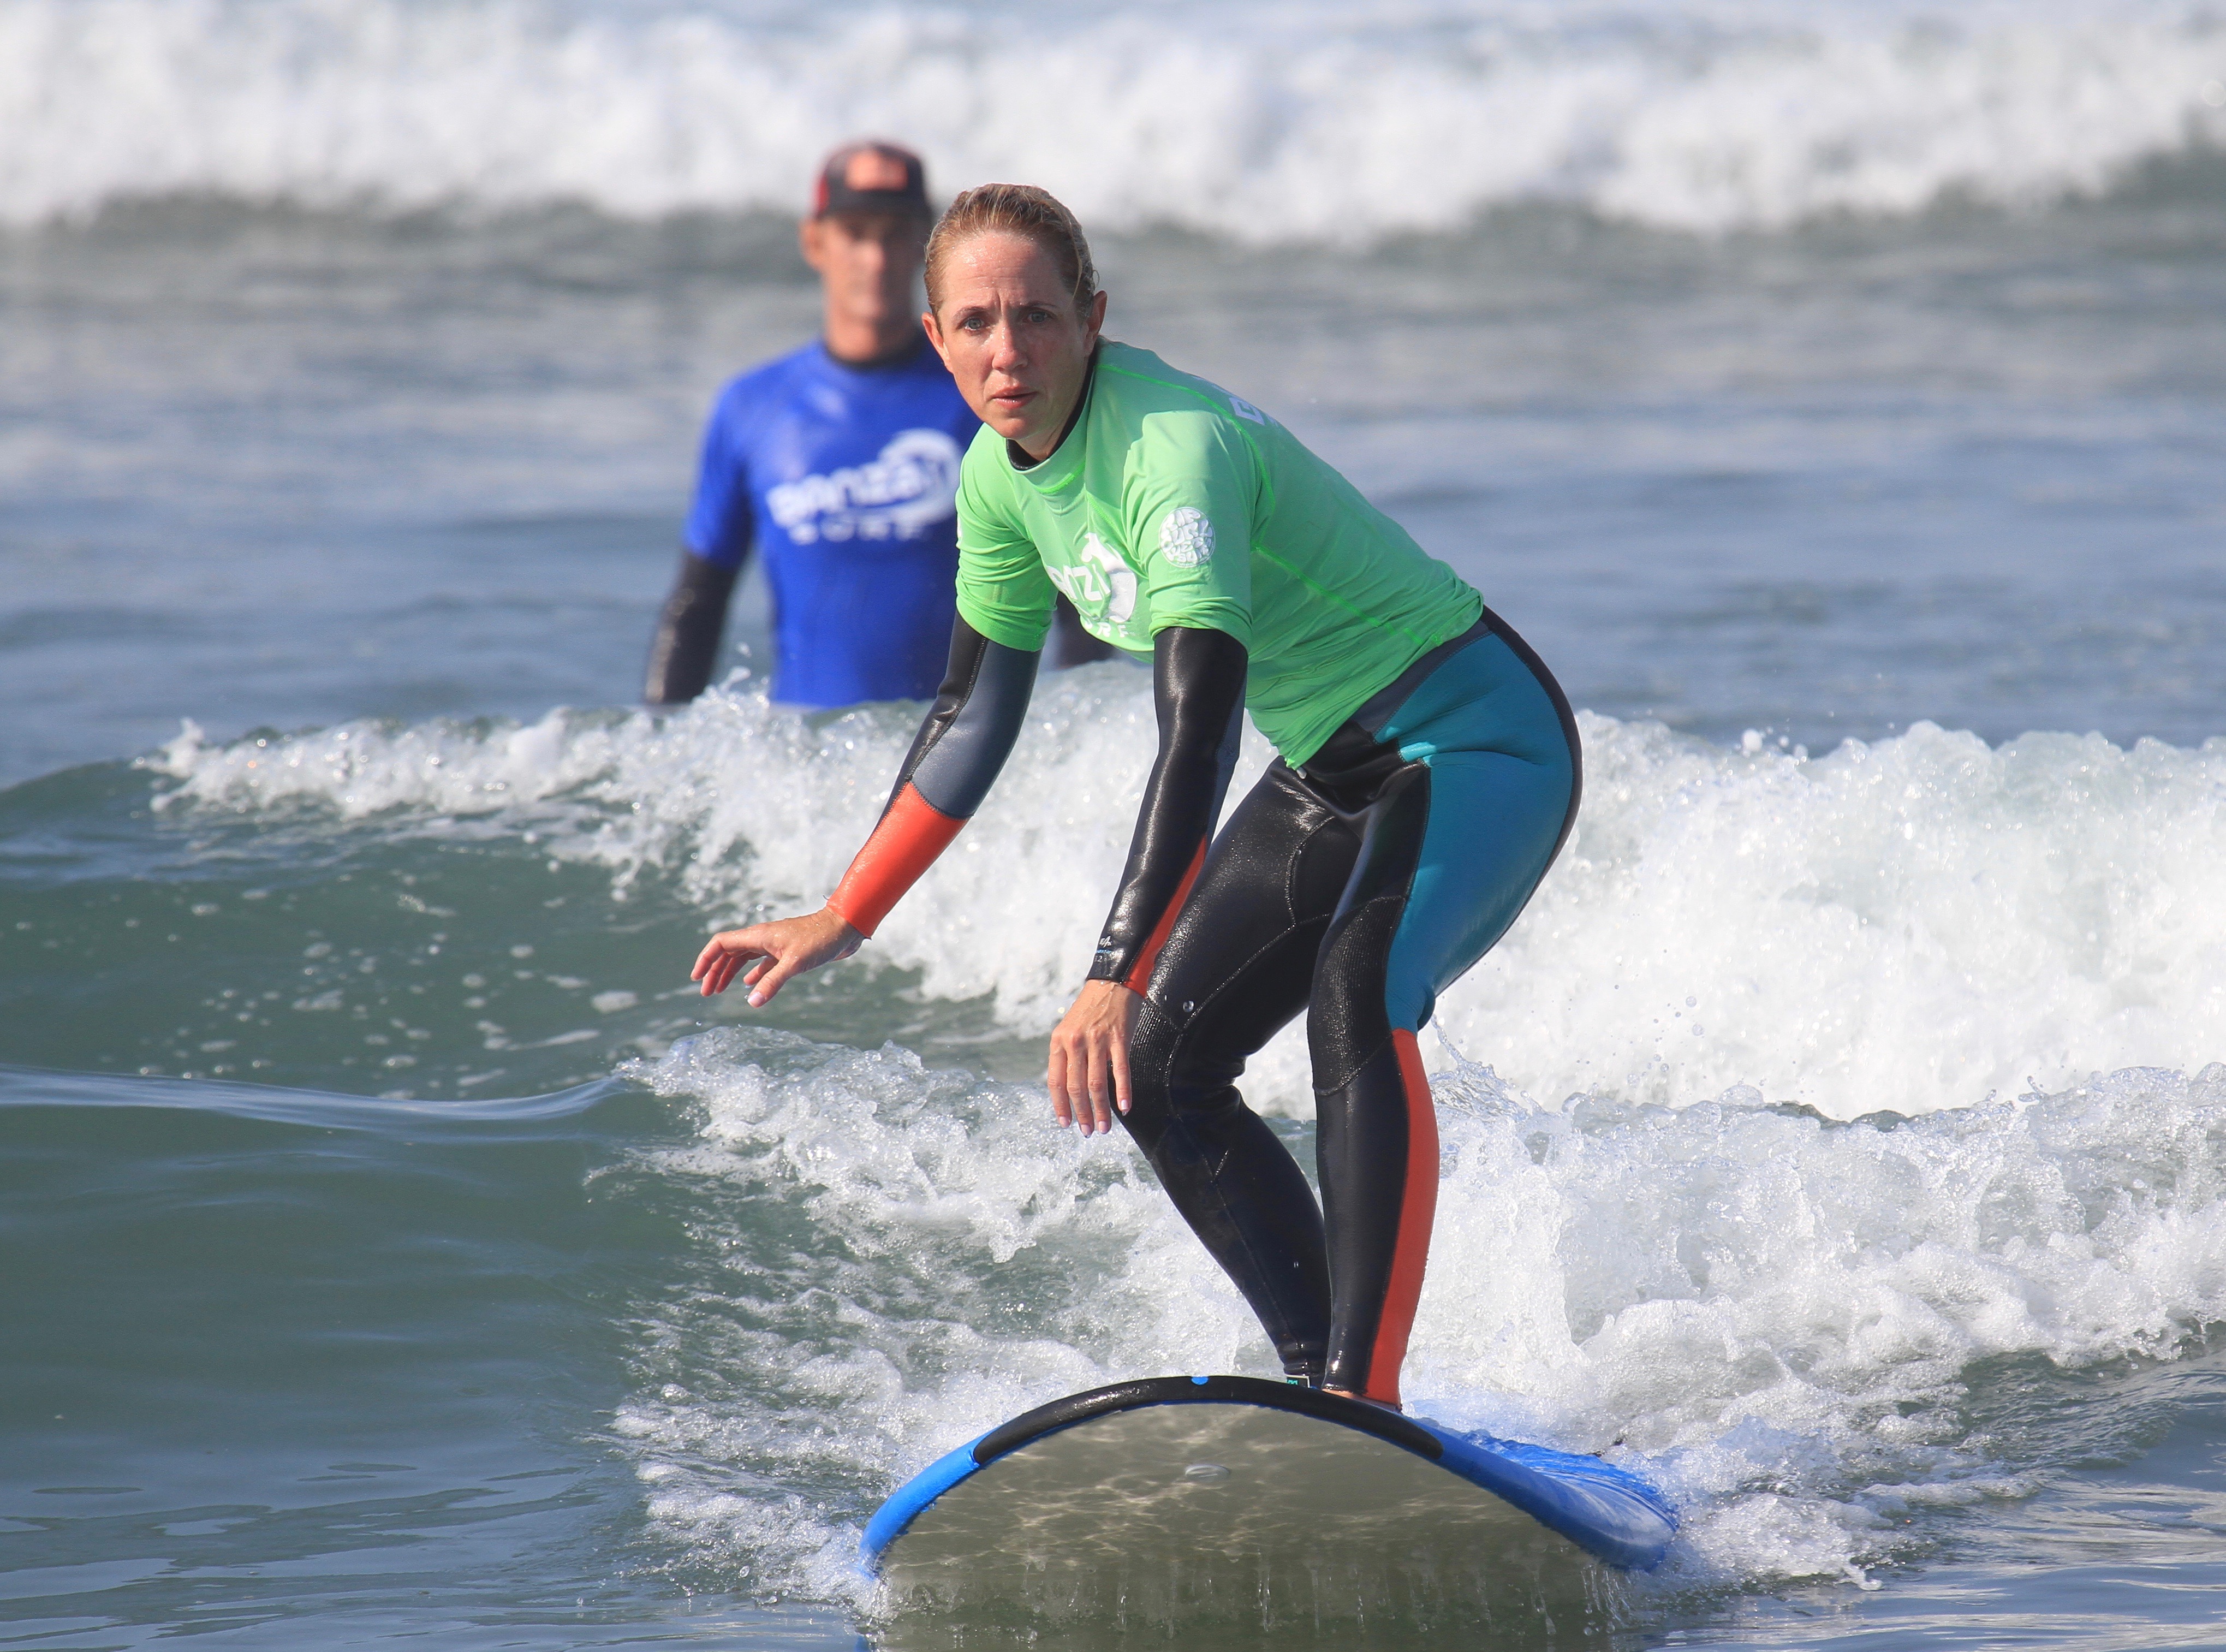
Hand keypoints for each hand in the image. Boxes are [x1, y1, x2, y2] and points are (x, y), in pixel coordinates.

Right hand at [692, 906, 861, 1005]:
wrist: (845, 928)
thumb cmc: (820, 940)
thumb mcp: (795, 963)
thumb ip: (772, 982)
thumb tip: (752, 1002)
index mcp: (759, 936)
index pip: (722, 944)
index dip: (706, 959)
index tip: (697, 978)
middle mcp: (762, 938)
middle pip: (729, 953)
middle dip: (715, 971)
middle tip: (706, 993)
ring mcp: (774, 944)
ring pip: (744, 958)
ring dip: (730, 973)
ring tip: (720, 991)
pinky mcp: (787, 951)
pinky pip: (762, 962)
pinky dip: (752, 973)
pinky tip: (750, 985)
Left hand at [1046, 979, 1138, 1135]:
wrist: (1113, 981)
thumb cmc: (1091, 1008)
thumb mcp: (1069, 1028)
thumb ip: (1067, 1055)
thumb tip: (1067, 1088)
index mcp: (1059, 1041)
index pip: (1056, 1081)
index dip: (1060, 1105)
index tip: (1066, 1123)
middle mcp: (1075, 1042)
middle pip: (1076, 1087)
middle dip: (1082, 1113)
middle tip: (1087, 1131)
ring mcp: (1097, 1040)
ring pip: (1097, 1083)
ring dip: (1101, 1110)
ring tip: (1104, 1127)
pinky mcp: (1119, 1038)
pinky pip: (1120, 1070)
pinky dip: (1123, 1091)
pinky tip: (1125, 1108)